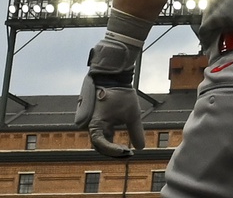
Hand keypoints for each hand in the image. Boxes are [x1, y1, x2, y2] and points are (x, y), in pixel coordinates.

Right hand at [74, 38, 145, 156]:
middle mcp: (92, 126)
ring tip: (127, 151)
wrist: (114, 78)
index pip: (101, 144)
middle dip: (114, 152)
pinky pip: (103, 136)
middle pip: (100, 146)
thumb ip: (136, 131)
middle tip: (129, 153)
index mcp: (95, 124)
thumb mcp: (133, 113)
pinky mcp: (99, 122)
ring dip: (112, 148)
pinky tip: (123, 145)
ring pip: (101, 143)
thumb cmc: (121, 94)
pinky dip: (111, 142)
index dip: (113, 151)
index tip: (126, 151)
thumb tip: (140, 148)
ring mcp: (95, 124)